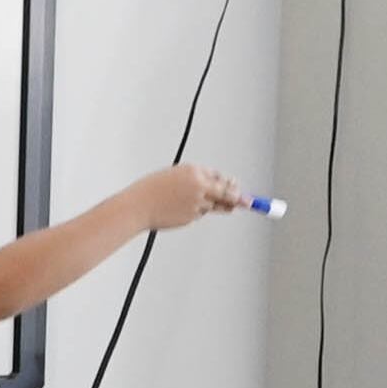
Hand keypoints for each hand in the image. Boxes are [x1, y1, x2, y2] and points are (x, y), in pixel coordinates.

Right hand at [126, 164, 247, 231]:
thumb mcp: (174, 177)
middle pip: (226, 192)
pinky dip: (195, 213)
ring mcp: (197, 202)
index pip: (218, 176)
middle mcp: (199, 185)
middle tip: (248, 202)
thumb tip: (216, 187)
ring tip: (196, 204)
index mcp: (194, 171)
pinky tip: (180, 210)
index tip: (236, 187)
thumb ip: (195, 181)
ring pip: (213, 206)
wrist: (138, 206)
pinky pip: (200, 215)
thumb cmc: (152, 190)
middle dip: (238, 198)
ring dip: (214, 206)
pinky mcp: (192, 216)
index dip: (227, 183)